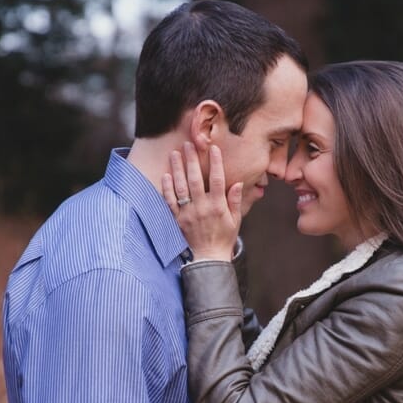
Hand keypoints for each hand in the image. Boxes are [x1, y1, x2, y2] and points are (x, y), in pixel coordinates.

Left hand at [161, 142, 241, 261]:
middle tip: (188, 144)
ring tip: (174, 154)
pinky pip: (170, 202)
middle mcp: (202, 207)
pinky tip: (165, 175)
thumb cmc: (224, 238)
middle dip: (191, 160)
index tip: (213, 148)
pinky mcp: (177, 220)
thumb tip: (237, 183)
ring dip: (177, 169)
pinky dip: (167, 188)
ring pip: (181, 187)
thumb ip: (235, 201)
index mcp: (218, 206)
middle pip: (196, 179)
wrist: (209, 258)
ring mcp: (188, 213)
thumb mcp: (235, 220)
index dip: (216, 163)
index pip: (218, 179)